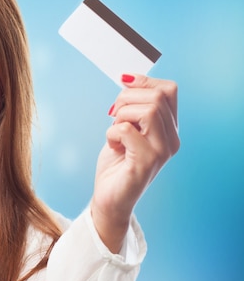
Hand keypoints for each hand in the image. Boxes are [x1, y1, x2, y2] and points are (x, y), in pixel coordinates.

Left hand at [90, 74, 178, 252]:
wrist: (109, 200)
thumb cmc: (115, 166)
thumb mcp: (124, 130)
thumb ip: (131, 109)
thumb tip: (127, 79)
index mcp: (169, 130)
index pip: (168, 90)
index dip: (143, 82)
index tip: (123, 85)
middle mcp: (171, 140)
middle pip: (156, 96)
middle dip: (126, 99)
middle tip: (113, 116)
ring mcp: (161, 152)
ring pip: (146, 110)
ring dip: (120, 116)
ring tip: (114, 134)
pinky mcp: (145, 162)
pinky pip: (127, 130)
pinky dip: (112, 133)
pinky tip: (112, 146)